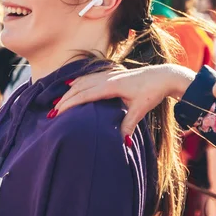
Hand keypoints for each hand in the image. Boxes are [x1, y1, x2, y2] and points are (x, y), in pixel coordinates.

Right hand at [54, 64, 194, 136]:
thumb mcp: (140, 110)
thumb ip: (128, 124)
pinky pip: (89, 77)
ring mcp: (108, 74)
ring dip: (70, 90)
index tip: (58, 112)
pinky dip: (78, 82)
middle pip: (79, 87)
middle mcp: (107, 77)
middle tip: (52, 111)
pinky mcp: (111, 74)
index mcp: (111, 86)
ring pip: (83, 81)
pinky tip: (72, 85)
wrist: (162, 76)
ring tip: (58, 101)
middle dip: (65, 99)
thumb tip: (121, 142)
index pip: (84, 94)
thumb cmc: (151, 92)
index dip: (69, 103)